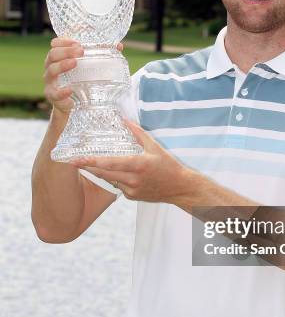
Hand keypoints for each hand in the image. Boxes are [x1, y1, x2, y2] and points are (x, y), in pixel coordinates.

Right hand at [44, 37, 123, 114]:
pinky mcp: (53, 97)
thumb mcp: (89, 70)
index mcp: (59, 59)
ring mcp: (51, 83)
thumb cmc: (80, 83)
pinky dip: (62, 92)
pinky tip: (70, 90)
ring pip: (51, 71)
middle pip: (52, 55)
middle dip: (66, 51)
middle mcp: (51, 68)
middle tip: (80, 51)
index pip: (55, 45)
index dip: (64, 41)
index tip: (77, 42)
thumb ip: (101, 56)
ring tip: (74, 63)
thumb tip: (119, 46)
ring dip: (62, 65)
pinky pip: (54, 94)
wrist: (72, 107)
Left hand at [69, 119, 193, 202]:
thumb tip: (123, 119)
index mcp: (138, 165)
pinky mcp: (131, 197)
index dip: (91, 162)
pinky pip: (117, 186)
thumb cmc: (168, 165)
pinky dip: (113, 178)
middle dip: (87, 167)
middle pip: (104, 173)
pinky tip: (113, 172)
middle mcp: (133, 179)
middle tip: (72, 160)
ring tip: (86, 164)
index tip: (77, 159)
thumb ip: (138, 133)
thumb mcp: (155, 147)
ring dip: (98, 172)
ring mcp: (131, 190)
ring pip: (109, 180)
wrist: (179, 188)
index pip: (110, 164)